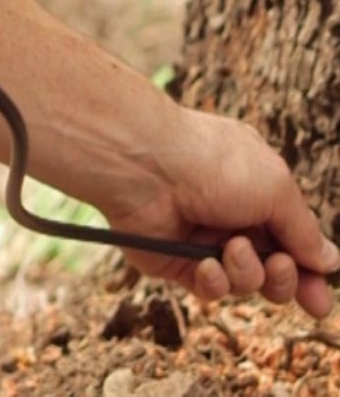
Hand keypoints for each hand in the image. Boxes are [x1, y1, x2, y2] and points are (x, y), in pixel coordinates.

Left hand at [104, 106, 338, 318]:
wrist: (144, 165)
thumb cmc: (212, 163)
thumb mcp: (276, 187)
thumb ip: (303, 230)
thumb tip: (330, 260)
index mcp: (259, 189)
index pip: (293, 239)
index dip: (309, 272)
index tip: (319, 303)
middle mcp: (233, 215)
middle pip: (275, 270)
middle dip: (284, 279)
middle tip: (279, 267)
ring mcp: (204, 238)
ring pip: (246, 283)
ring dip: (248, 273)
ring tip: (233, 248)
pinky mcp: (177, 262)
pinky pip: (211, 289)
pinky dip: (215, 281)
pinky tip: (206, 264)